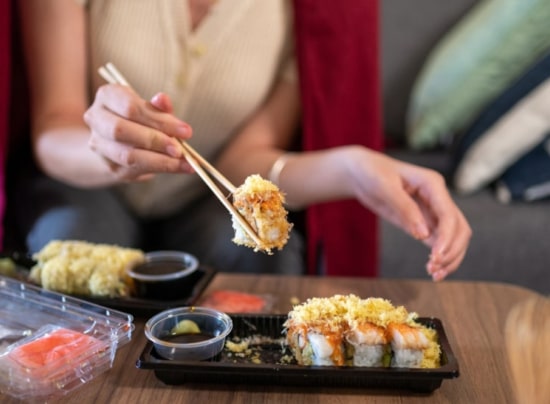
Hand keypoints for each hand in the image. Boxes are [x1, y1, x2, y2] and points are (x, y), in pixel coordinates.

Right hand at [83, 85, 192, 181]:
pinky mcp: (109, 165)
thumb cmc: (139, 118)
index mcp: (107, 95)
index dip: (158, 119)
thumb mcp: (150, 107)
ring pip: (126, 155)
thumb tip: (163, 100)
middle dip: (155, 140)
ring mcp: (99, 144)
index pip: (130, 107)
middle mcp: (96, 118)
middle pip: (121, 130)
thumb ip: (158, 106)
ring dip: (159, 160)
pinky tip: (179, 168)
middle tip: (180, 149)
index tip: (185, 131)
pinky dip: (159, 168)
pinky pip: (134, 169)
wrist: (117, 141)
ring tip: (183, 162)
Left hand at [348, 147, 471, 280]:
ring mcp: (433, 210)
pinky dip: (440, 256)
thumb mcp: (384, 187)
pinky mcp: (424, 221)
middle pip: (459, 228)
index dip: (447, 239)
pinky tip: (433, 270)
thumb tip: (424, 235)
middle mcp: (438, 197)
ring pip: (455, 237)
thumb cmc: (372, 173)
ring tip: (435, 275)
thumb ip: (405, 209)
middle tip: (434, 270)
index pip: (449, 215)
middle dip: (452, 251)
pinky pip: (440, 241)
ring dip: (450, 257)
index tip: (436, 258)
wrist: (361, 172)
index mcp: (432, 184)